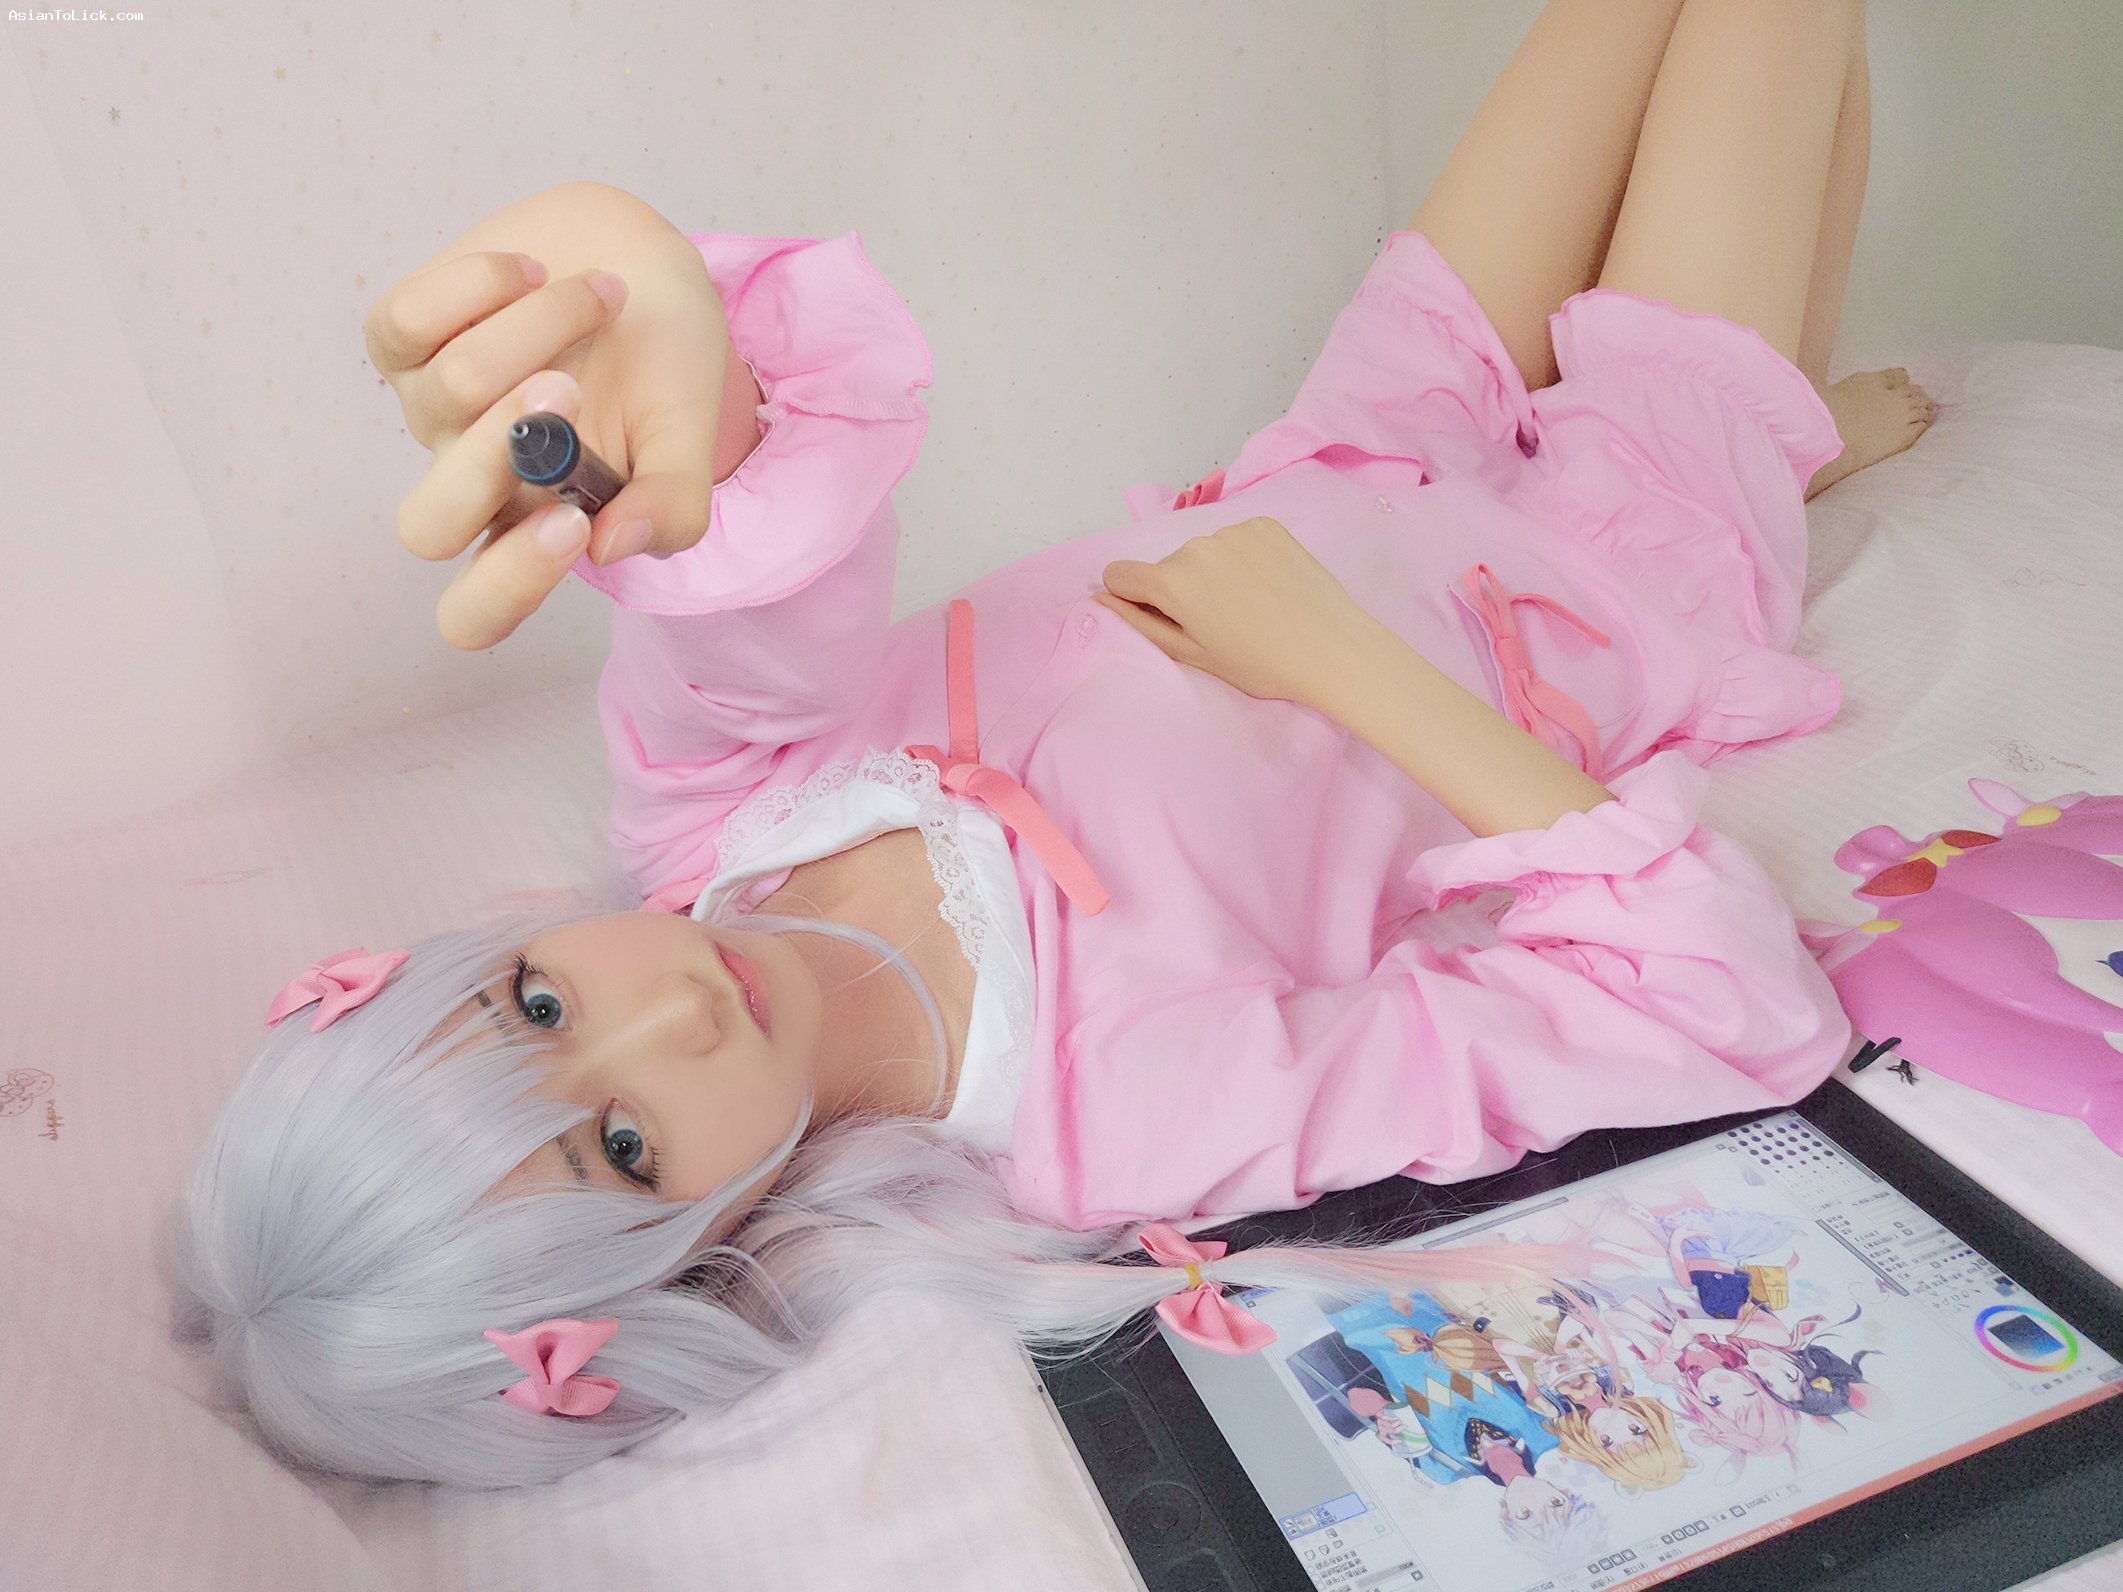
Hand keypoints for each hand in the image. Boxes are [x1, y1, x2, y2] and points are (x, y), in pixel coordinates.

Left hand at [365, 182, 733, 648]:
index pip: (478, 612)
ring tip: (601, 296)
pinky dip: (484, 283)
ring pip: (451, 387)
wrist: (636, 258)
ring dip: (542, 325)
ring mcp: (430, 412)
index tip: (575, 525)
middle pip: (428, 527)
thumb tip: (613, 544)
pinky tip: (530, 272)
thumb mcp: (690, 439)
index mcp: (539, 532)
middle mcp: (474, 483)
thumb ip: (672, 505)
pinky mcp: (400, 337)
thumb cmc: (662, 361)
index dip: (510, 583)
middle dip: (492, 456)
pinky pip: (410, 320)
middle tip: (568, 387)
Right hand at [1096, 517, 1386, 706]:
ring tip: (1251, 605)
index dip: (1134, 600)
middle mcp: (1195, 546)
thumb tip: (1101, 599)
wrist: (1332, 648)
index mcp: (1171, 582)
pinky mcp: (1264, 524)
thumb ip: (1140, 624)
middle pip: (1166, 567)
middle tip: (1222, 623)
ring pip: (1202, 553)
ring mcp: (1232, 531)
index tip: (1167, 620)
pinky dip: (1243, 559)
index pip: (1119, 574)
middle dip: (1181, 590)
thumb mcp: (1193, 655)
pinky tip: (1269, 585)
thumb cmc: (1261, 664)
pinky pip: (1235, 540)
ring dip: (1213, 573)